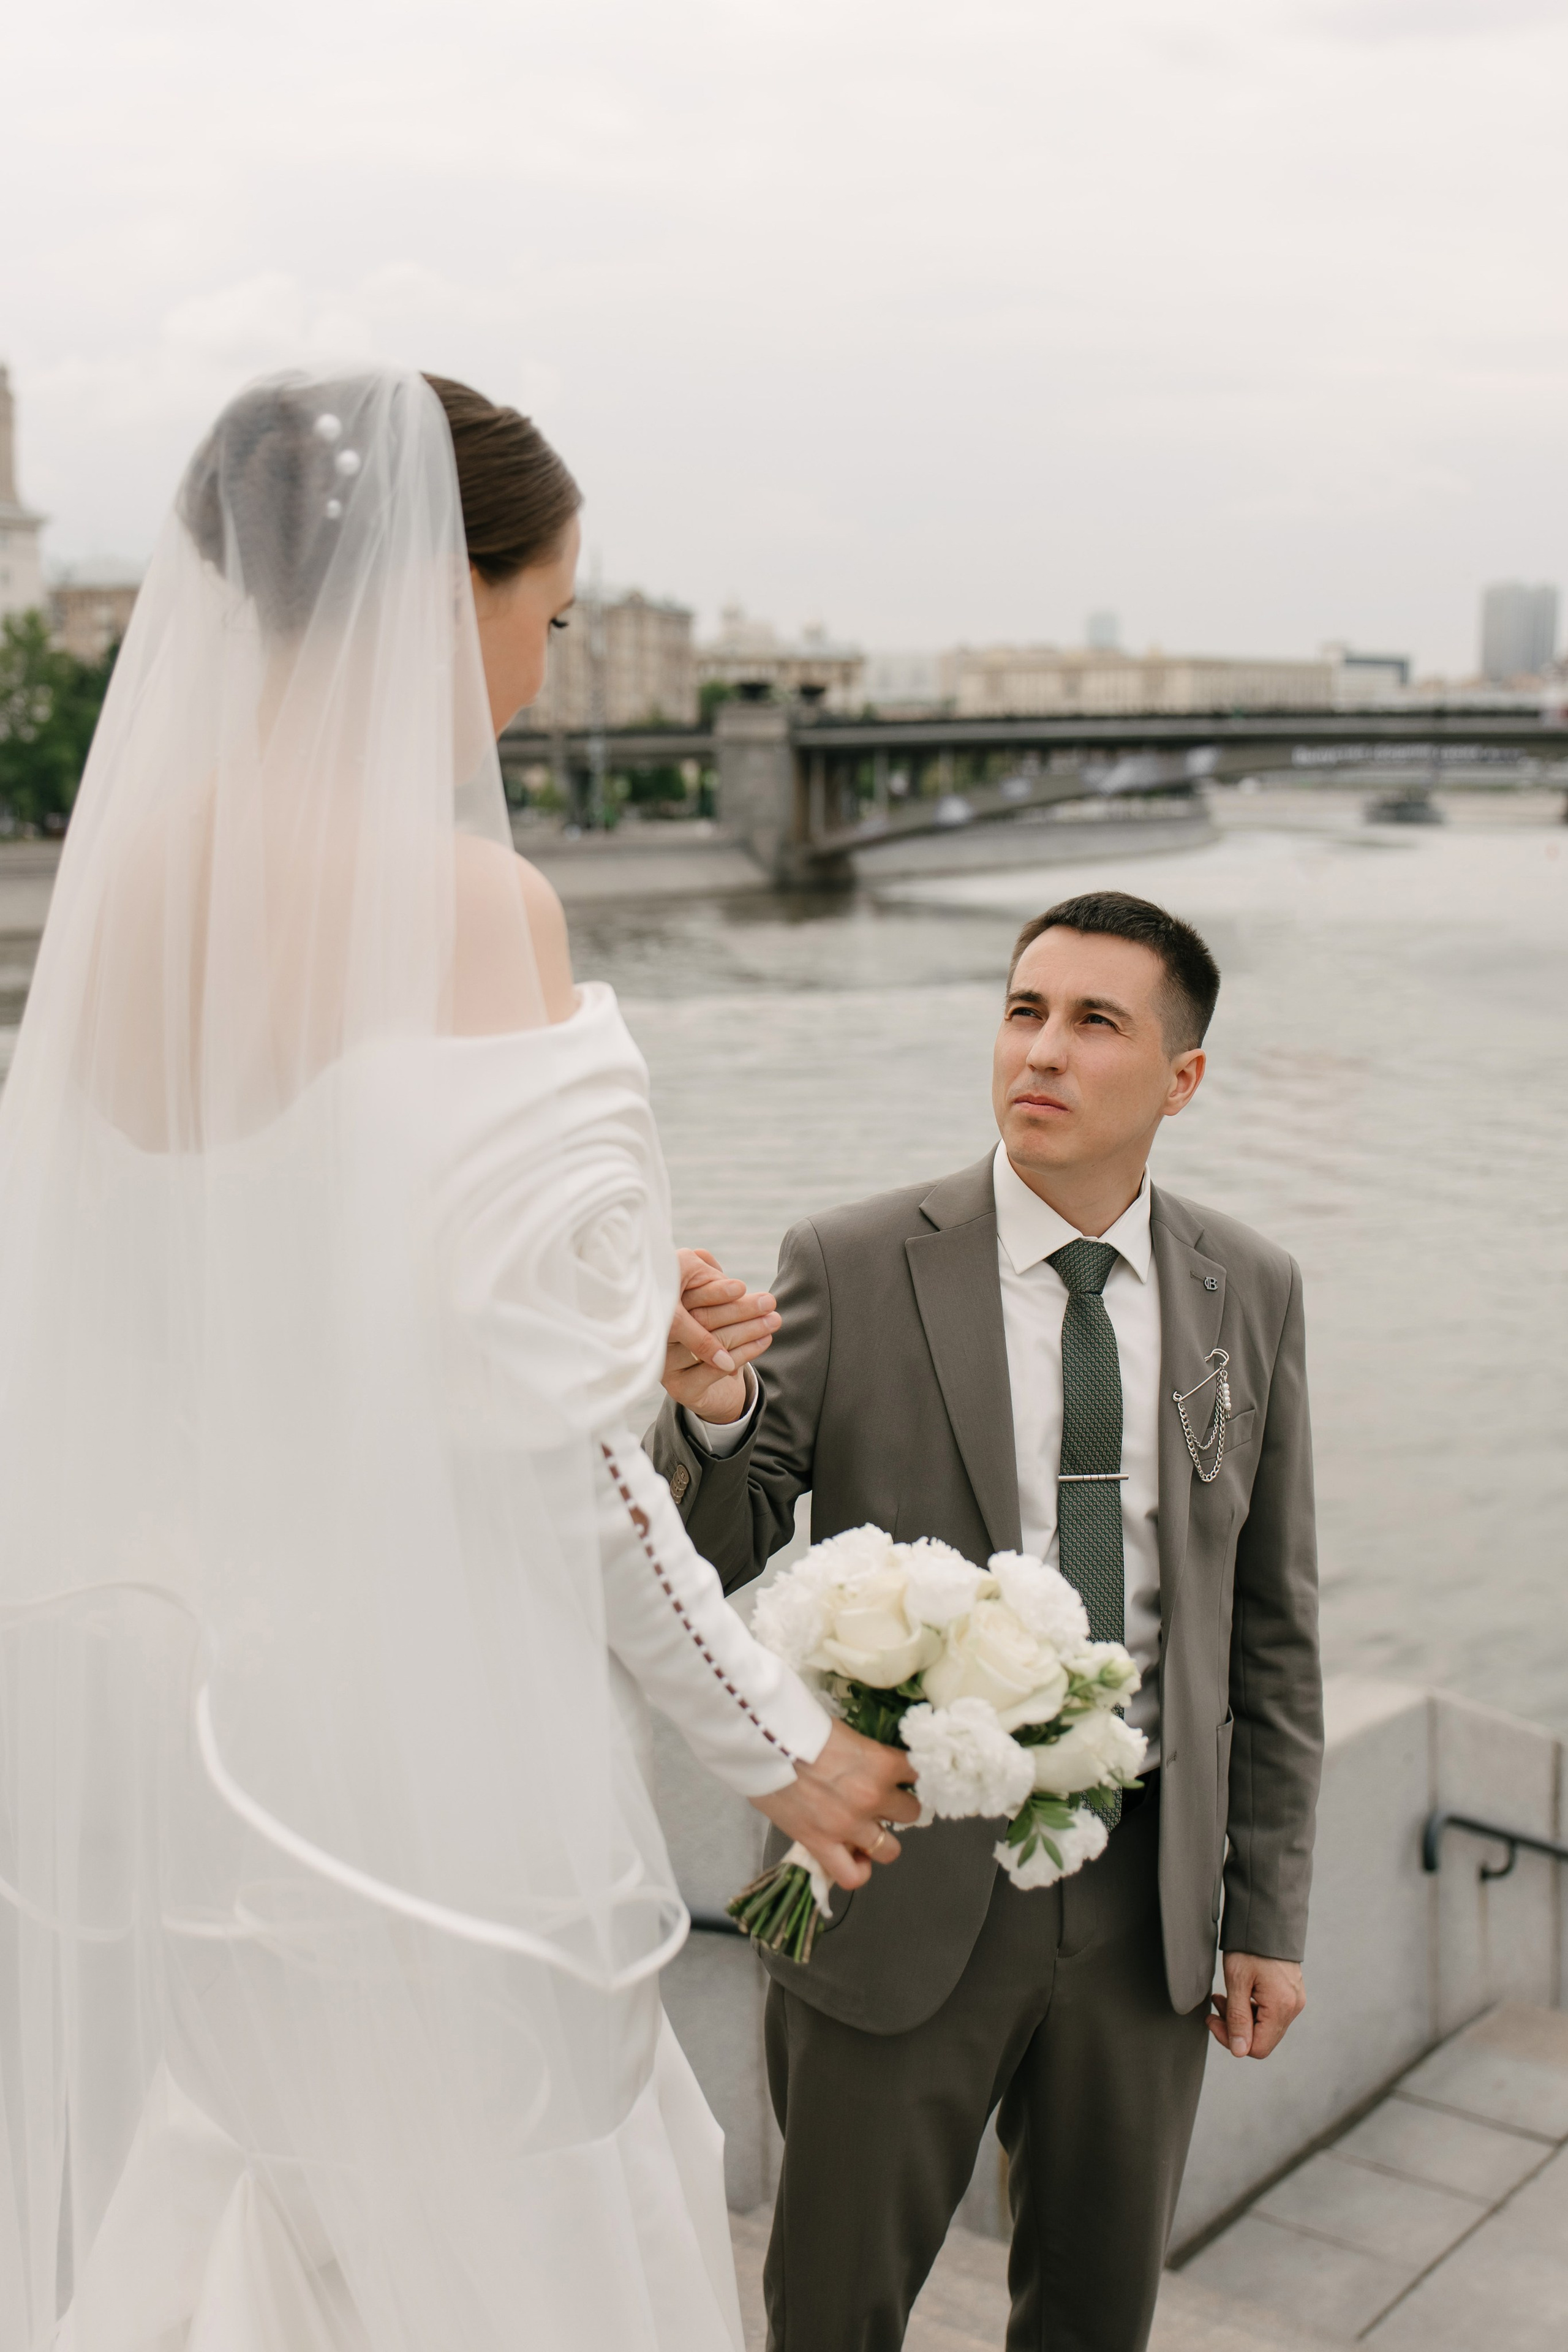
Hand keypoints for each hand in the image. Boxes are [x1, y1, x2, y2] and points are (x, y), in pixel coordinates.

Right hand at [662, 1248, 779, 1424]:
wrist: (709, 1386)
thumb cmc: (708, 1333)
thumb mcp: (706, 1302)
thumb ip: (704, 1279)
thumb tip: (703, 1256)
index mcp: (659, 1313)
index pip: (687, 1300)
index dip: (714, 1291)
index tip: (742, 1286)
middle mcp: (656, 1340)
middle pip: (701, 1320)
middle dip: (739, 1310)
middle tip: (770, 1302)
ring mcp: (665, 1365)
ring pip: (712, 1343)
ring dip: (748, 1330)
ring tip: (774, 1320)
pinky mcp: (680, 1389)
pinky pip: (715, 1369)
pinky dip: (745, 1353)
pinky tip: (764, 1341)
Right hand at [750, 1720, 921, 1892]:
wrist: (764, 1741)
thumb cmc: (801, 1729)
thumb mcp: (846, 1733)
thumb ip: (866, 1756)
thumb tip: (870, 1765)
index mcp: (882, 1763)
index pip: (916, 1774)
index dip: (908, 1776)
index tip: (901, 1777)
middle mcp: (873, 1796)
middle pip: (911, 1811)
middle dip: (897, 1806)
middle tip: (881, 1802)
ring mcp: (849, 1825)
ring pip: (890, 1849)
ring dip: (882, 1839)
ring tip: (868, 1831)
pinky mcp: (822, 1844)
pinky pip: (853, 1875)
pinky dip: (858, 1869)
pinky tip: (854, 1856)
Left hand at [1208, 1953, 1305, 2058]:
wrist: (1268, 1917)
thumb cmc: (1250, 1946)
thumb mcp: (1237, 1981)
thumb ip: (1238, 2018)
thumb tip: (1239, 2051)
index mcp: (1281, 2007)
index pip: (1258, 2048)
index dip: (1231, 2041)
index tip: (1212, 2020)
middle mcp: (1293, 2007)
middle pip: (1262, 2038)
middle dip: (1234, 2027)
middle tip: (1215, 2006)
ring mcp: (1294, 2000)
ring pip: (1265, 2025)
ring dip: (1241, 2016)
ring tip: (1222, 1997)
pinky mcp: (1291, 1993)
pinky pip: (1271, 2012)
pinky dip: (1251, 2007)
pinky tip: (1237, 1993)